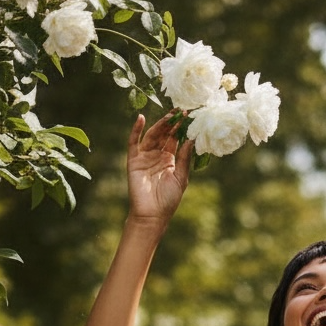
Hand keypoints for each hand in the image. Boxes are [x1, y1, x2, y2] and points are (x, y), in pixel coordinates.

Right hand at [126, 112, 192, 227]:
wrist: (152, 215)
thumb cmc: (168, 200)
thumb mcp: (181, 178)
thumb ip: (185, 158)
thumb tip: (191, 139)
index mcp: (169, 160)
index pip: (174, 139)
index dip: (181, 129)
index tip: (189, 116)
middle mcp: (157, 156)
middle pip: (164, 134)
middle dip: (172, 123)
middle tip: (181, 111)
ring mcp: (145, 157)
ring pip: (152, 136)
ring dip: (160, 125)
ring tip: (170, 116)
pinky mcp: (134, 160)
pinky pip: (133, 142)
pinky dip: (136, 130)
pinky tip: (141, 118)